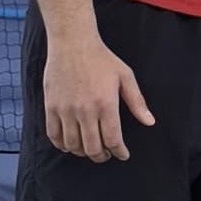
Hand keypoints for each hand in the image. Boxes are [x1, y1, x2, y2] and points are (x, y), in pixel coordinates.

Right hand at [42, 33, 154, 161]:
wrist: (72, 44)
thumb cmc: (102, 59)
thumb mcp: (126, 77)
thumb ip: (137, 102)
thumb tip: (149, 122)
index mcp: (106, 105)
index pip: (112, 140)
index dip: (119, 152)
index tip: (123, 154)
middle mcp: (84, 111)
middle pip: (92, 147)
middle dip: (102, 156)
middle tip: (107, 155)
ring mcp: (65, 110)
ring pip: (73, 145)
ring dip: (83, 152)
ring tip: (90, 150)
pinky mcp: (51, 107)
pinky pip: (53, 135)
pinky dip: (62, 145)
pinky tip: (69, 145)